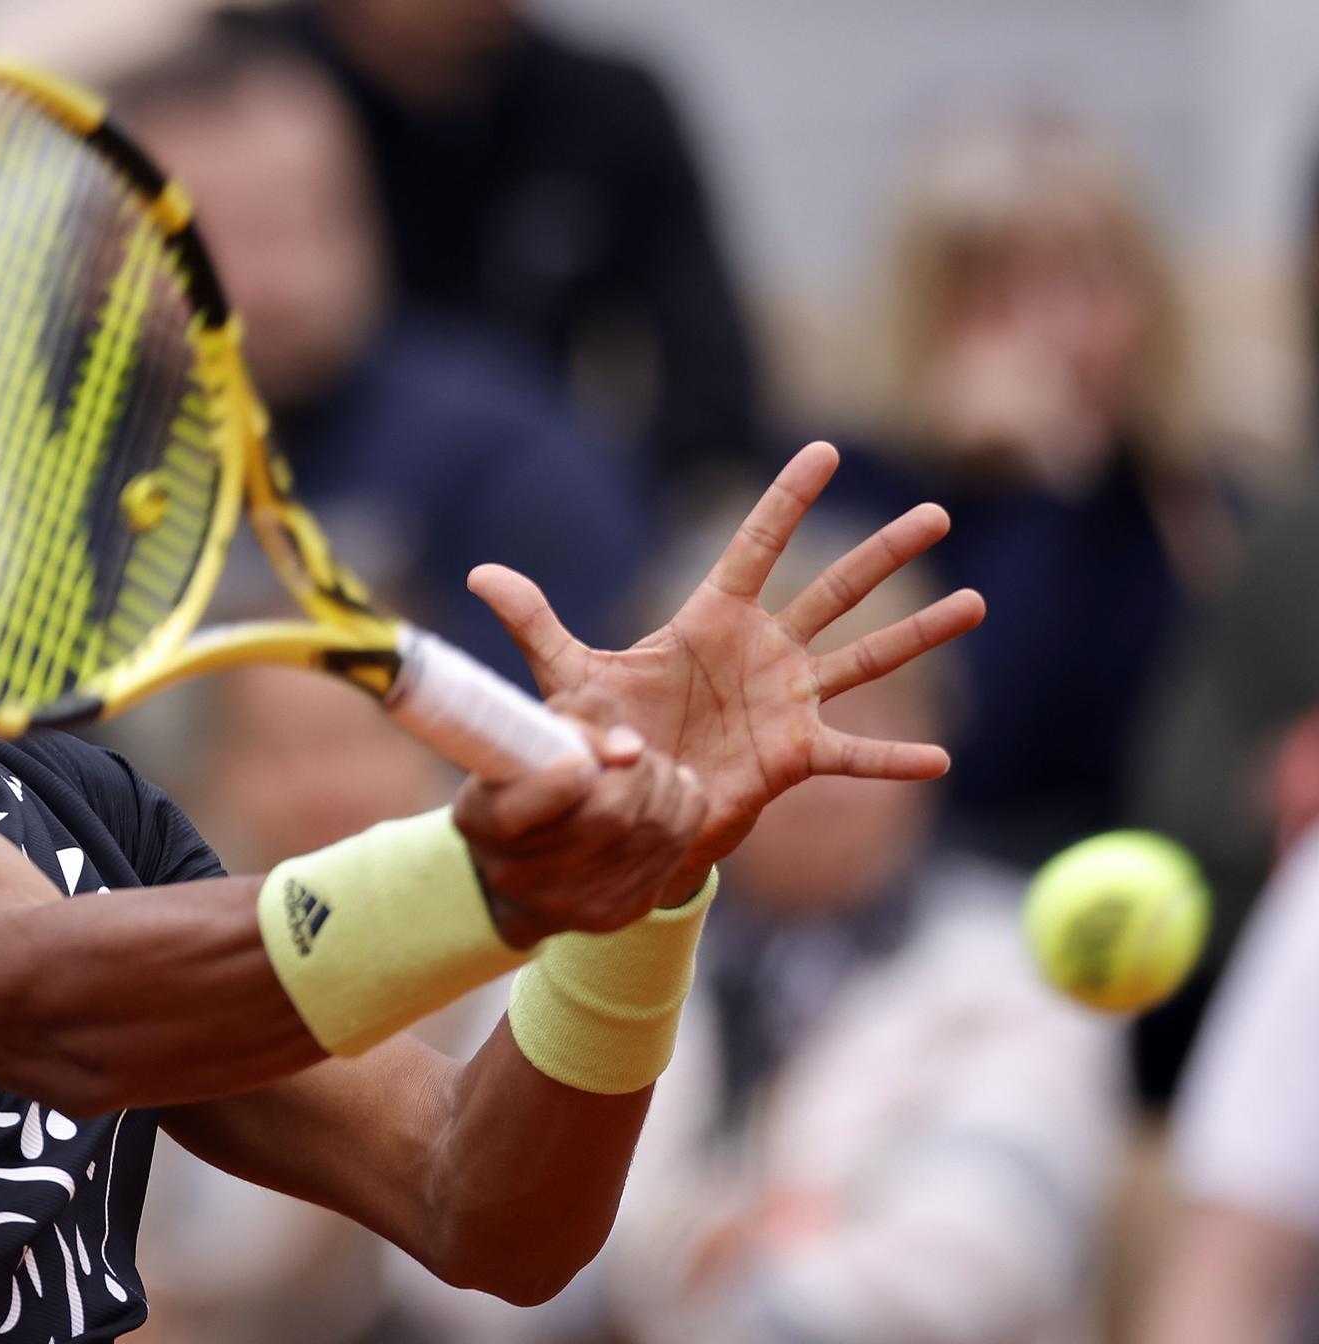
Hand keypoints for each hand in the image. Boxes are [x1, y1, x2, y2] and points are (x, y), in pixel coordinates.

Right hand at [453, 690, 706, 947]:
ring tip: (652, 770)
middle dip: (638, 772)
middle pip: (609, 816)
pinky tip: (668, 794)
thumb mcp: (531, 738)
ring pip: (652, 831)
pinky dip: (683, 810)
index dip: (557, 783)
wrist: (526, 870)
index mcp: (483, 821)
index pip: (511, 813)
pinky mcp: (617, 912)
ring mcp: (571, 902)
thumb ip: (577, 719)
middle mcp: (519, 873)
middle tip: (635, 755)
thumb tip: (630, 749)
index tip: (580, 762)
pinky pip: (674, 851)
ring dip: (665, 785)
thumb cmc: (530, 779)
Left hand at [469, 442, 985, 905]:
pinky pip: (854, 755)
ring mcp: (786, 701)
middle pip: (833, 590)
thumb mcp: (568, 676)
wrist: (626, 798)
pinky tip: (940, 763)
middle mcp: (761, 652)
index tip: (821, 449)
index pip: (755, 546)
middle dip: (884, 553)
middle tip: (937, 512)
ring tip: (976, 603)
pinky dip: (892, 761)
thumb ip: (535, 623)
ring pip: (865, 658)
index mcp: (711, 620)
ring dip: (919, 634)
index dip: (785, 500)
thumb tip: (478, 574)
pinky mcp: (794, 755)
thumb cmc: (604, 730)